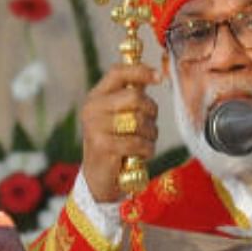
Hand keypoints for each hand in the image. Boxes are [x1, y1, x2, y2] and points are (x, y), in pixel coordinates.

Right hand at [79, 63, 160, 201]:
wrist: (99, 179)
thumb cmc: (115, 144)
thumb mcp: (119, 116)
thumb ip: (131, 97)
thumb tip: (155, 75)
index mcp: (96, 97)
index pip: (118, 73)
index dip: (141, 71)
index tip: (159, 77)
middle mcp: (92, 109)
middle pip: (135, 97)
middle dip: (151, 111)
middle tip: (149, 124)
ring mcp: (95, 128)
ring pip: (139, 120)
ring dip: (150, 134)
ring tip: (143, 142)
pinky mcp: (103, 147)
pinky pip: (137, 142)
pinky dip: (147, 149)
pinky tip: (141, 154)